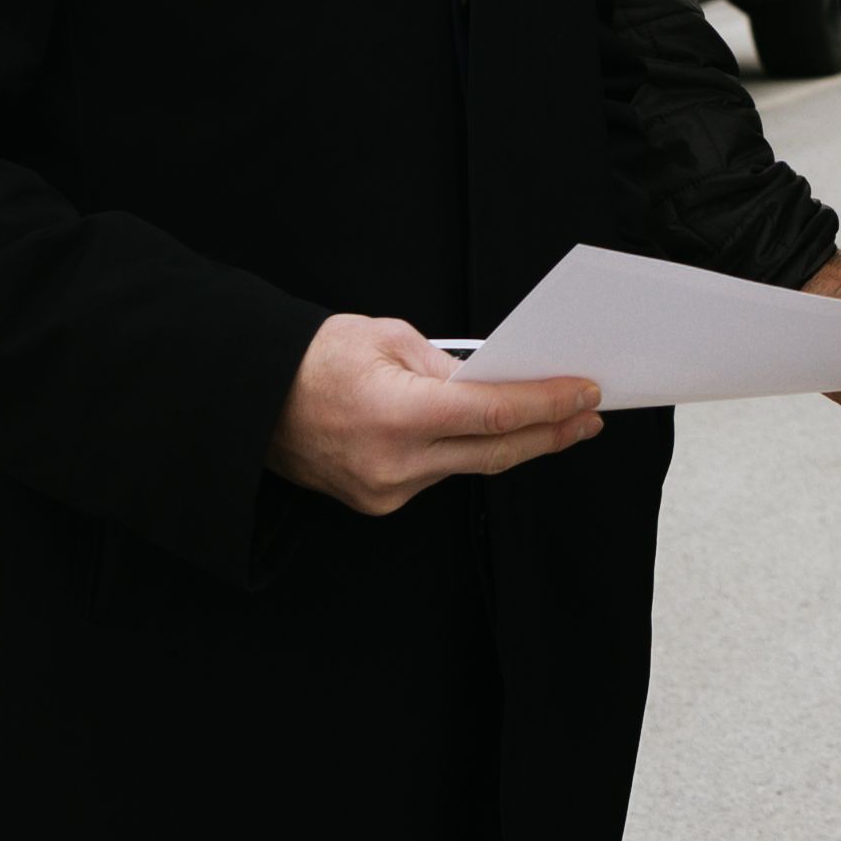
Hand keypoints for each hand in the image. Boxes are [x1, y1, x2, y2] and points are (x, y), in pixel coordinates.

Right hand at [271, 310, 610, 516]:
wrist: (250, 401)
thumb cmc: (312, 359)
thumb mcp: (387, 337)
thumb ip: (448, 365)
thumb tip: (496, 381)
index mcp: (399, 415)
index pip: (495, 414)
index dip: (549, 405)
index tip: (586, 394)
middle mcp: (395, 464)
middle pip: (496, 452)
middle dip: (551, 433)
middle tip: (589, 416)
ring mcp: (386, 491)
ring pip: (468, 466)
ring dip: (510, 442)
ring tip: (549, 418)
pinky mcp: (378, 503)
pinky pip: (437, 475)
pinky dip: (463, 452)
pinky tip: (483, 433)